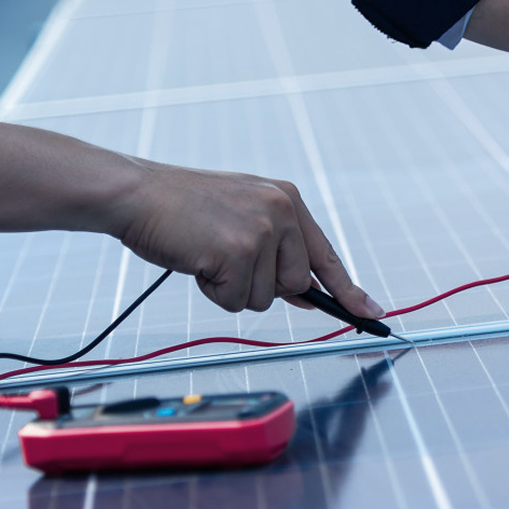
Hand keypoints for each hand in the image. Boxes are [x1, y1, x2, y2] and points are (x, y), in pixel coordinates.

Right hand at [0, 100, 382, 316]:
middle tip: (222, 257)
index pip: (325, 255)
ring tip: (205, 252)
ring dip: (231, 288)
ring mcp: (262, 231)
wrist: (134, 193)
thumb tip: (307, 293)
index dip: (349, 290)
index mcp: (286, 200)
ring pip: (264, 299)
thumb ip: (275, 249)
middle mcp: (282, 211)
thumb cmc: (180, 209)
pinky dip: (213, 291)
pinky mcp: (239, 251)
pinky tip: (196, 259)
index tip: (374, 315)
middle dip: (259, 286)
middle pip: (294, 286)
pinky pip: (237, 301)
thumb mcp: (239, 217)